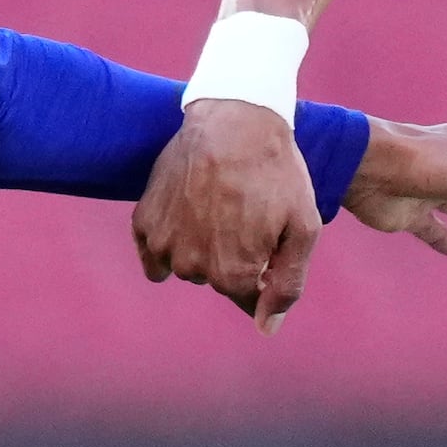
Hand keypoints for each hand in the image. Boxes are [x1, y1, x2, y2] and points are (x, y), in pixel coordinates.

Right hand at [134, 100, 325, 326]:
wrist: (235, 118)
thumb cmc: (277, 173)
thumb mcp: (303, 229)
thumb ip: (287, 285)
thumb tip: (265, 328)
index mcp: (233, 274)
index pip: (246, 296)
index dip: (261, 268)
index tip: (268, 234)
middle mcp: (193, 266)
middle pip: (215, 278)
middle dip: (232, 255)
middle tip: (246, 211)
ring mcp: (163, 243)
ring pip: (186, 264)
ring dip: (202, 246)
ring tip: (220, 204)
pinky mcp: (143, 220)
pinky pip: (154, 253)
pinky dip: (171, 239)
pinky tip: (189, 210)